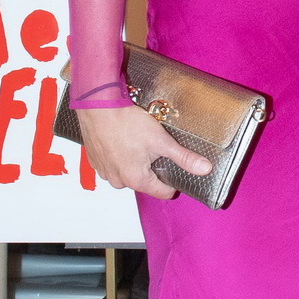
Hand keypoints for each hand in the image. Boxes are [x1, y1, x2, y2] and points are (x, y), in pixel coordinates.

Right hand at [75, 103, 210, 196]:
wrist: (98, 105)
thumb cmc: (127, 122)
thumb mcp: (162, 140)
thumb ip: (184, 157)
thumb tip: (205, 169)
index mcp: (136, 180)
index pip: (162, 192)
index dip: (172, 181)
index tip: (174, 166)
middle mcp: (118, 181)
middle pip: (144, 181)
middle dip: (151, 167)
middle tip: (153, 146)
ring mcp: (104, 172)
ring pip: (127, 172)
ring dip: (133, 161)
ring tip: (136, 141)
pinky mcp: (94, 160)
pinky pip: (112, 164)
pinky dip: (118, 155)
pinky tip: (122, 139)